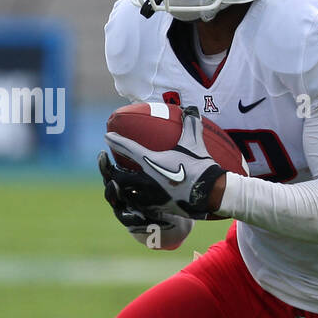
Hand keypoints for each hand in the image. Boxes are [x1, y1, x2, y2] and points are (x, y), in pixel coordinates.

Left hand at [104, 105, 225, 218]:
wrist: (210, 192)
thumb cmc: (200, 166)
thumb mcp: (194, 143)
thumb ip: (190, 125)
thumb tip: (191, 109)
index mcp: (150, 160)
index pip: (127, 148)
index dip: (115, 140)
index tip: (107, 136)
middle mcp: (145, 178)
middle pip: (118, 174)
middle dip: (110, 169)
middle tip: (109, 164)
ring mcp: (149, 195)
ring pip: (125, 192)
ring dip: (120, 186)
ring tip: (119, 183)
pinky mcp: (157, 207)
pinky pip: (138, 205)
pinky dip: (133, 201)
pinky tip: (135, 200)